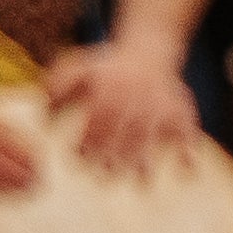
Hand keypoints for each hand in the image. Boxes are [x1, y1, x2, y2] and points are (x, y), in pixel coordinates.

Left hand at [40, 39, 196, 173]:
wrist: (149, 49)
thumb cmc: (107, 66)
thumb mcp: (78, 67)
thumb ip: (58, 87)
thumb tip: (44, 115)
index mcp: (108, 88)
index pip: (97, 117)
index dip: (88, 138)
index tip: (79, 159)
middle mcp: (135, 97)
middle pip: (124, 130)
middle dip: (115, 155)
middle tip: (106, 177)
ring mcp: (160, 104)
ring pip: (153, 134)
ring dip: (147, 159)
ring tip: (142, 182)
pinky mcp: (181, 109)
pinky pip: (188, 130)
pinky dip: (189, 150)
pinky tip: (188, 171)